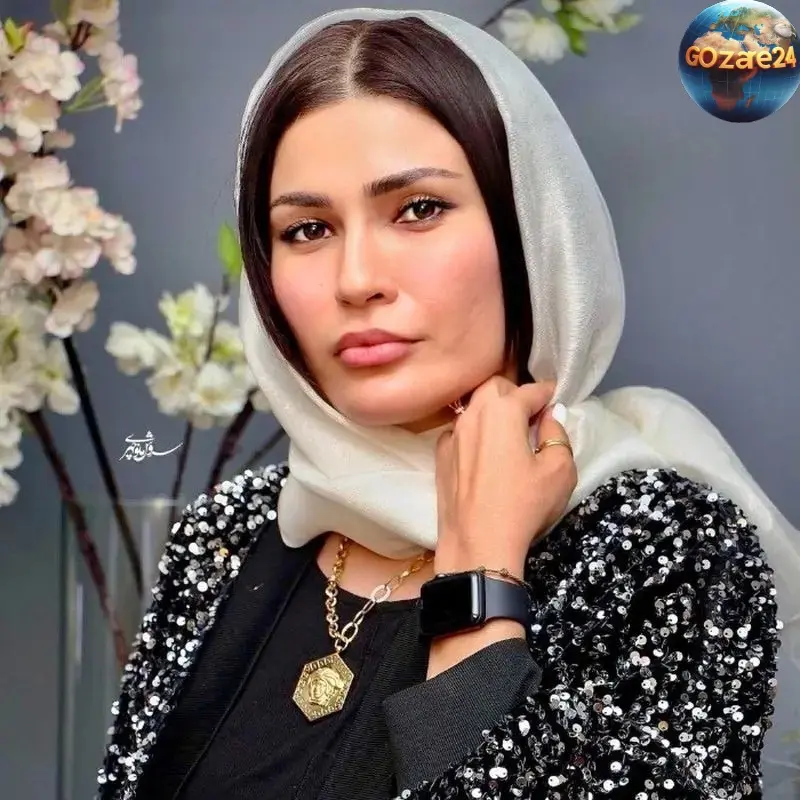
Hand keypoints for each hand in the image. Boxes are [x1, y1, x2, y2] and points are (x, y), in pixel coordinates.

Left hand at [433, 376, 576, 575]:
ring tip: (510, 432)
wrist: (477, 544)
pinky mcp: (440, 457)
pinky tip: (485, 454)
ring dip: (492, 410)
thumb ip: (557, 434)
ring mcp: (451, 435)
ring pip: (473, 407)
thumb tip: (551, 415)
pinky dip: (474, 433)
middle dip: (515, 393)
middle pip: (494, 387)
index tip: (556, 399)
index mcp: (502, 412)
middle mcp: (472, 415)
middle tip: (532, 414)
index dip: (547, 393)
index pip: (530, 390)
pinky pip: (459, 431)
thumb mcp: (559, 470)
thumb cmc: (524, 506)